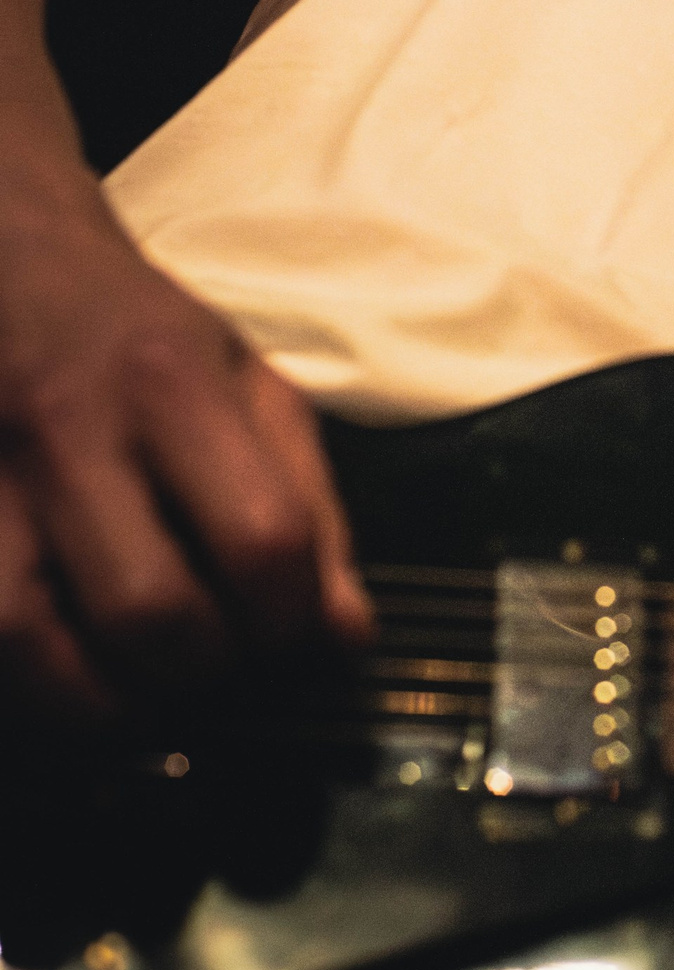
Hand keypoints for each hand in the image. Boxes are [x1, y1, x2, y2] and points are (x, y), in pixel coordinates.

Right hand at [0, 186, 370, 717]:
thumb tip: (344, 641)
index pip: (261, 538)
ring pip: (26, 640)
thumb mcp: (249, 383)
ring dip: (96, 707)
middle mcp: (66, 429)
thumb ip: (309, 507)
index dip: (292, 621)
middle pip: (146, 607)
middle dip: (198, 674)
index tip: (294, 641)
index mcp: (170, 384)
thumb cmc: (139, 336)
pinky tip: (65, 675)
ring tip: (136, 698)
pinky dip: (24, 684)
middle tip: (213, 672)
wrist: (4, 262)